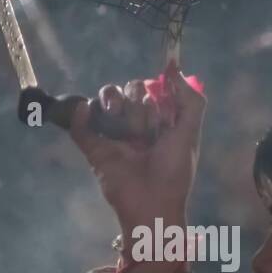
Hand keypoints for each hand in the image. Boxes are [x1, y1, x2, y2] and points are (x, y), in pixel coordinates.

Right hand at [69, 60, 206, 232]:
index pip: (152, 92)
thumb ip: (191, 100)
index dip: (156, 93)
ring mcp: (113, 138)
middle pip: (129, 93)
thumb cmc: (174, 171)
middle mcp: (136, 128)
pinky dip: (80, 114)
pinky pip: (80, 128)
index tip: (161, 105)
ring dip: (113, 100)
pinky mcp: (94, 151)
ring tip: (117, 114)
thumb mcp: (190, 134)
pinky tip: (86, 109)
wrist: (153, 204)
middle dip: (137, 101)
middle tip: (144, 124)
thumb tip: (173, 68)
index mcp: (159, 125)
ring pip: (106, 102)